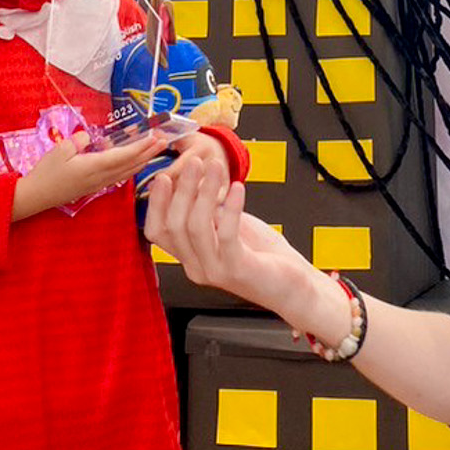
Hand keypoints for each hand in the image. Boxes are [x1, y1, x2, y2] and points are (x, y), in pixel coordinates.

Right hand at [10, 129, 166, 221]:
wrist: (36, 196)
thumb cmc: (46, 172)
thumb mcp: (60, 150)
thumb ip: (78, 140)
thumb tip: (89, 137)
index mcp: (94, 166)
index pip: (124, 155)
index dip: (141, 146)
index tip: (156, 137)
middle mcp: (101, 177)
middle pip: (131, 164)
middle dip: (149, 151)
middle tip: (165, 140)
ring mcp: (99, 183)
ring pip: (128, 171)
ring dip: (144, 159)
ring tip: (156, 149)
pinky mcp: (95, 187)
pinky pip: (120, 176)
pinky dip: (132, 167)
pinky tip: (137, 163)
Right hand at [142, 153, 322, 323]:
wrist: (293, 286)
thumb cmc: (263, 256)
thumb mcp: (228, 229)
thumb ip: (209, 213)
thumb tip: (196, 183)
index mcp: (191, 258)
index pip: (158, 233)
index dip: (156, 203)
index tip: (163, 176)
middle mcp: (197, 267)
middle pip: (175, 225)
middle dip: (183, 189)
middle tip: (195, 163)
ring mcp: (215, 270)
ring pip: (196, 227)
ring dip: (204, 191)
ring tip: (215, 167)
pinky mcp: (238, 269)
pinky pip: (226, 234)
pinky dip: (230, 207)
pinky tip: (237, 188)